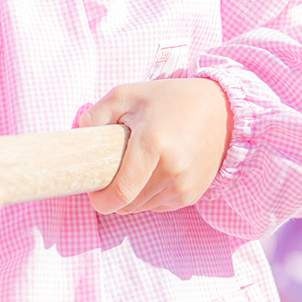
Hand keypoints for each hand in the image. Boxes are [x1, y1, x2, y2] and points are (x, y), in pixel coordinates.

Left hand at [79, 77, 231, 214]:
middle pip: (128, 204)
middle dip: (114, 195)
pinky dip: (150, 195)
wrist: (222, 111)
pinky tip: (156, 172)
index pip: (121, 193)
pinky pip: (159, 206)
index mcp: (153, 145)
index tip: (93, 195)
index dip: (101, 201)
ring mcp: (184, 185)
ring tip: (139, 166)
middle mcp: (172, 170)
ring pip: (142, 207)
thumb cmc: (170, 100)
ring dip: (133, 195)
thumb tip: (79, 134)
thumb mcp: (129, 94)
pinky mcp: (192, 195)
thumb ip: (97, 113)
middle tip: (113, 172)